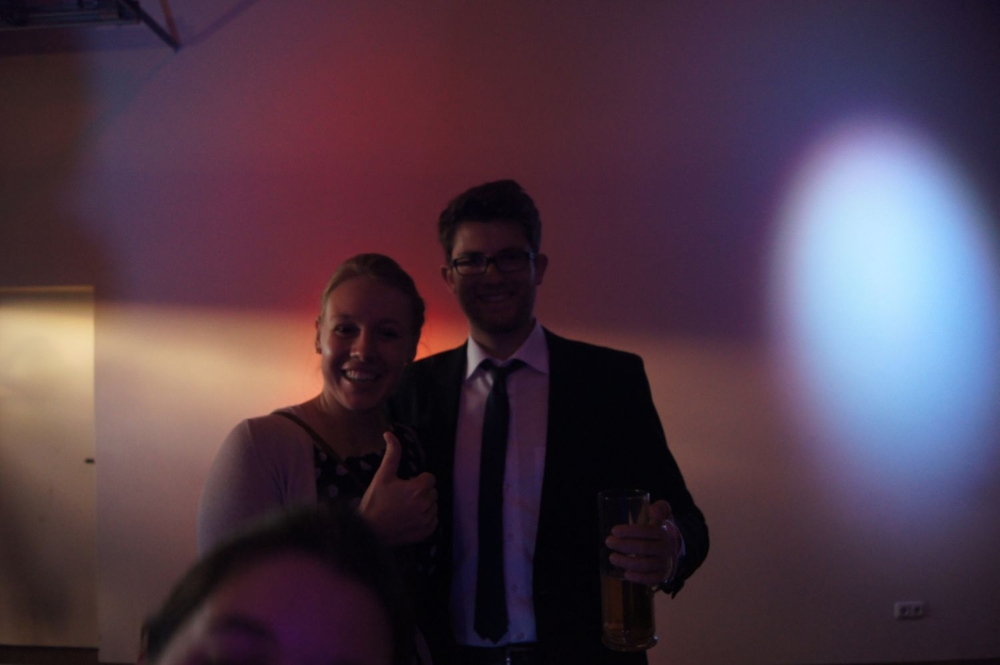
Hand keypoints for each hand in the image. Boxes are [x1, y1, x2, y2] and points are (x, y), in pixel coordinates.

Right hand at [358, 431, 437, 545]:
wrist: (369, 531)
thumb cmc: (375, 501)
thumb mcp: (382, 476)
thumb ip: (392, 454)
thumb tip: (389, 433)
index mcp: (418, 489)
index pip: (429, 478)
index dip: (418, 480)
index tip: (405, 486)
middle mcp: (426, 504)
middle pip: (432, 492)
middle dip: (421, 492)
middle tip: (403, 497)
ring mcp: (427, 520)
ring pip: (433, 506)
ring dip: (424, 505)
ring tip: (406, 509)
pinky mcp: (426, 532)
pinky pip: (433, 521)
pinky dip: (425, 519)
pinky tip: (410, 519)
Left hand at [605, 499, 681, 586]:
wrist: (673, 548)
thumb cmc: (660, 530)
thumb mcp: (662, 517)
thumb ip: (659, 509)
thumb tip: (652, 508)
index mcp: (663, 532)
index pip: (647, 531)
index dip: (630, 531)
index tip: (614, 530)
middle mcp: (665, 549)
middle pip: (644, 548)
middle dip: (624, 545)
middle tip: (609, 541)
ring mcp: (664, 563)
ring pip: (646, 565)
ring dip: (627, 562)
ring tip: (612, 557)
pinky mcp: (661, 575)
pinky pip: (651, 579)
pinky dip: (639, 578)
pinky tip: (626, 574)